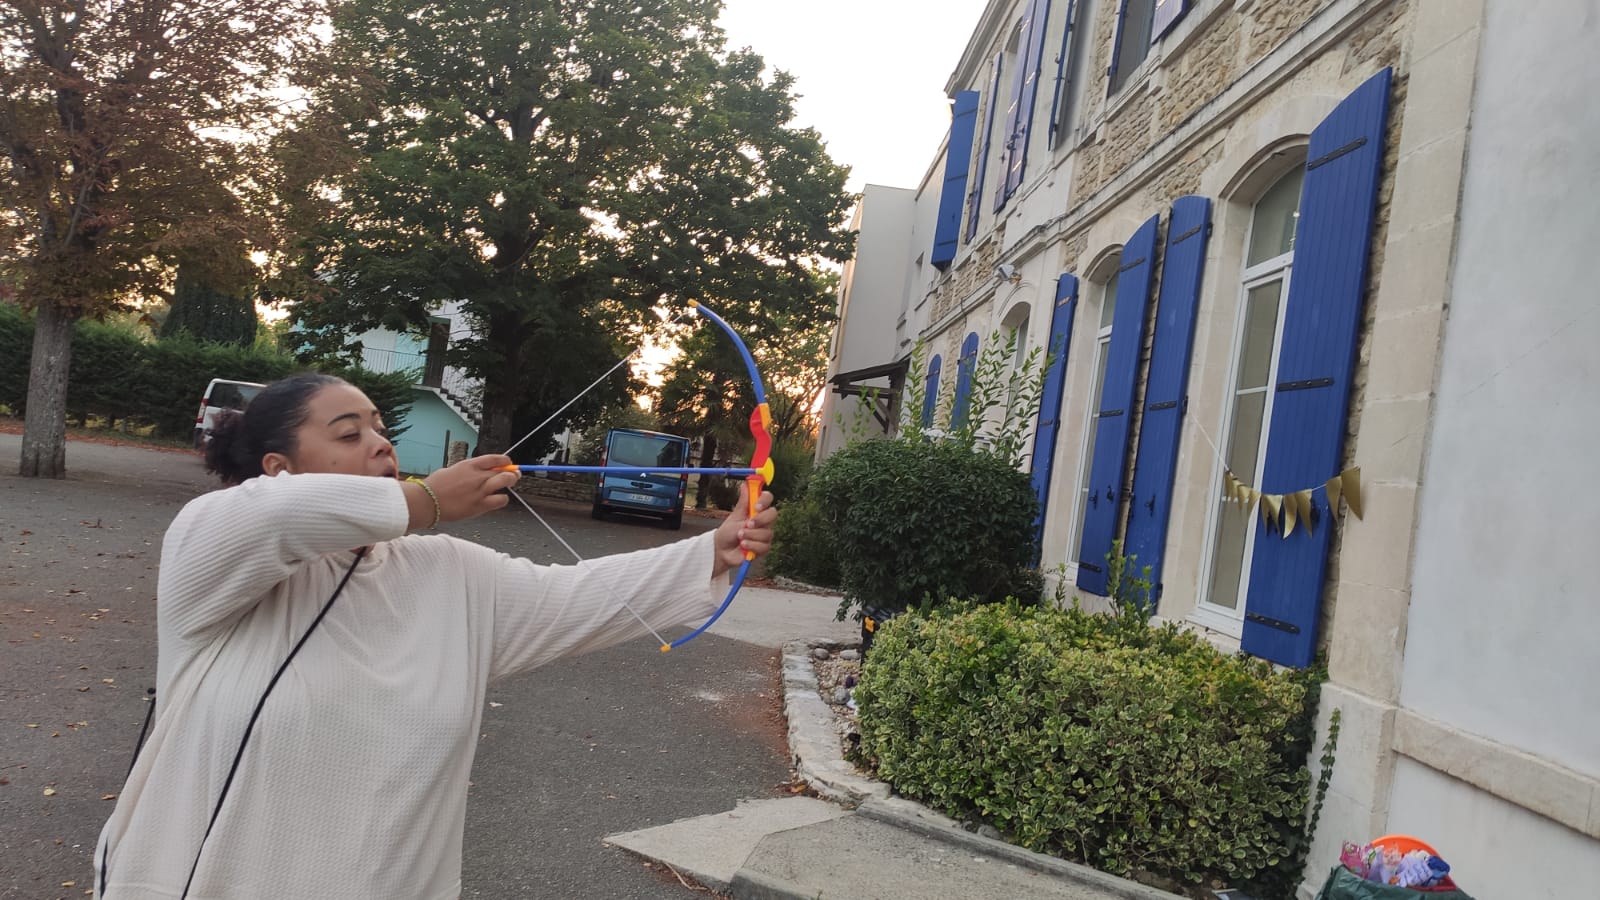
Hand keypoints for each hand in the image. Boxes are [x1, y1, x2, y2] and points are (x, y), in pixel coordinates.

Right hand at [405, 455, 520, 529]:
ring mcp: (480, 490)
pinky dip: (502, 499)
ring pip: (505, 482)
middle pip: (504, 471)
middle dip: (512, 472)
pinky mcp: (480, 505)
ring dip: (510, 482)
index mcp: (469, 465)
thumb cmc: (434, 487)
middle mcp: (478, 476)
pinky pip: (500, 500)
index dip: (505, 461)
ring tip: (509, 484)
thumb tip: (477, 473)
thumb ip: (466, 472)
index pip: (494, 459)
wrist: (427, 501)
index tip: (508, 463)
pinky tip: (498, 499)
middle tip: (515, 474)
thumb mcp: (451, 471)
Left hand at [713, 483, 776, 578]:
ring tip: (740, 537)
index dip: (764, 500)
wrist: (722, 550)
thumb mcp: (735, 515)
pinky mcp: (764, 548)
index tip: (756, 506)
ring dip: (750, 535)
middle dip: (760, 519)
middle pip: (773, 514)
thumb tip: (745, 484)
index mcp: (757, 510)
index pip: (768, 498)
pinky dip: (751, 545)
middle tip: (747, 524)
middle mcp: (764, 521)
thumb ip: (743, 502)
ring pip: (767, 533)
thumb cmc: (729, 531)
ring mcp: (765, 535)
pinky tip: (743, 545)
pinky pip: (763, 546)